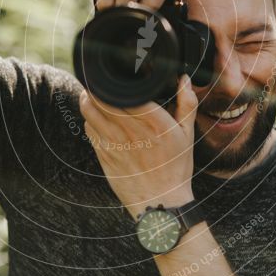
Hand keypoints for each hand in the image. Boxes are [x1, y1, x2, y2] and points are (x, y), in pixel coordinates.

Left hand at [79, 74, 196, 219]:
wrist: (160, 203)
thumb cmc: (175, 168)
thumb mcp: (187, 135)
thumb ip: (186, 103)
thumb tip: (183, 79)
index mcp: (154, 123)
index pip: (125, 92)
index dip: (115, 79)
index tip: (116, 73)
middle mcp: (131, 131)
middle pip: (103, 98)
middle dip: (98, 86)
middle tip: (100, 80)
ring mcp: (113, 143)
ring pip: (90, 111)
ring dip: (89, 99)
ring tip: (93, 93)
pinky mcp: (103, 154)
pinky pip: (89, 128)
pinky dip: (89, 118)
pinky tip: (96, 115)